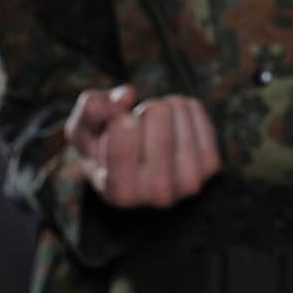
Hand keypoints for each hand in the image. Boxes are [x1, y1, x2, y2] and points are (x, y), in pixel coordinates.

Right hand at [64, 84, 221, 207]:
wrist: (138, 165)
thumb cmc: (103, 146)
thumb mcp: (82, 130)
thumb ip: (90, 110)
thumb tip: (126, 96)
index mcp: (120, 194)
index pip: (122, 147)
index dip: (118, 121)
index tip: (117, 122)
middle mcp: (157, 196)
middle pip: (157, 121)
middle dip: (144, 110)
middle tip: (139, 124)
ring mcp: (188, 183)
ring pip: (177, 112)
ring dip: (164, 105)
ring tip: (154, 122)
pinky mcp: (211, 167)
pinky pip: (196, 112)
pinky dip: (183, 106)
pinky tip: (173, 119)